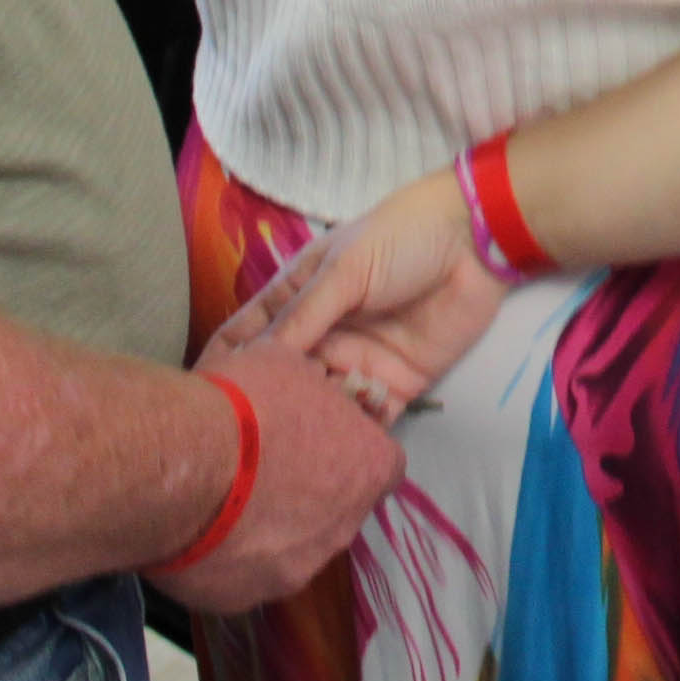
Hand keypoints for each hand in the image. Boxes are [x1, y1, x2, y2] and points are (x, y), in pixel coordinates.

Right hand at [157, 346, 400, 614]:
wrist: (180, 466)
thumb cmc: (243, 406)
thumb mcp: (285, 363)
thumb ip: (307, 383)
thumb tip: (302, 378)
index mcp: (368, 468)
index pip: (383, 465)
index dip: (351, 449)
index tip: (319, 438)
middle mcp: (342, 529)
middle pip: (338, 510)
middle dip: (309, 493)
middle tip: (264, 468)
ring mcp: (295, 571)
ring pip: (292, 549)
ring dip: (269, 529)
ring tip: (224, 502)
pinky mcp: (244, 599)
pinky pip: (244, 576)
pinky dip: (228, 558)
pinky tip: (200, 531)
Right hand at [231, 171, 515, 414]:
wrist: (476, 242)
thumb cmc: (402, 237)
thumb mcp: (344, 270)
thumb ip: (302, 317)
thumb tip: (256, 364)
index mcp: (297, 300)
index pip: (247, 337)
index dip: (224, 366)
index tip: (202, 403)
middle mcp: (321, 337)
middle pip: (283, 382)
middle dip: (271, 407)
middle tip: (255, 437)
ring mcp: (357, 363)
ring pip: (321, 407)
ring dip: (314, 423)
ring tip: (309, 437)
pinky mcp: (396, 386)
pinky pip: (368, 421)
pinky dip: (357, 433)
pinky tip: (350, 442)